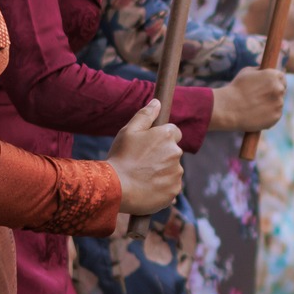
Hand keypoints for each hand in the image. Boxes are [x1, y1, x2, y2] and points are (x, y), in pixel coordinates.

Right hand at [108, 100, 185, 215]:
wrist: (116, 188)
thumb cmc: (121, 157)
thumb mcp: (128, 131)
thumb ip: (145, 115)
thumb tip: (157, 102)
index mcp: (167, 135)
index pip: (174, 132)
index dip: (161, 138)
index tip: (149, 146)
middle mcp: (176, 152)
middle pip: (172, 152)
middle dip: (161, 155)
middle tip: (141, 163)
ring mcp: (176, 173)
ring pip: (172, 170)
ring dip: (161, 172)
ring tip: (141, 177)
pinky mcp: (174, 190)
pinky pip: (171, 186)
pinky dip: (161, 187)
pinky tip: (146, 188)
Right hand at [208, 67, 285, 131]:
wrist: (228, 108)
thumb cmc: (236, 89)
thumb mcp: (247, 72)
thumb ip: (260, 70)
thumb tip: (266, 70)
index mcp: (274, 76)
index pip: (282, 77)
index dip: (275, 82)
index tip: (269, 86)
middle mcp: (279, 89)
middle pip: (282, 90)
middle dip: (273, 93)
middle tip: (261, 98)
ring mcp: (279, 103)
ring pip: (278, 103)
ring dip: (271, 105)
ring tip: (255, 107)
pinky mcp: (276, 116)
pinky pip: (275, 115)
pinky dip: (268, 115)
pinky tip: (257, 114)